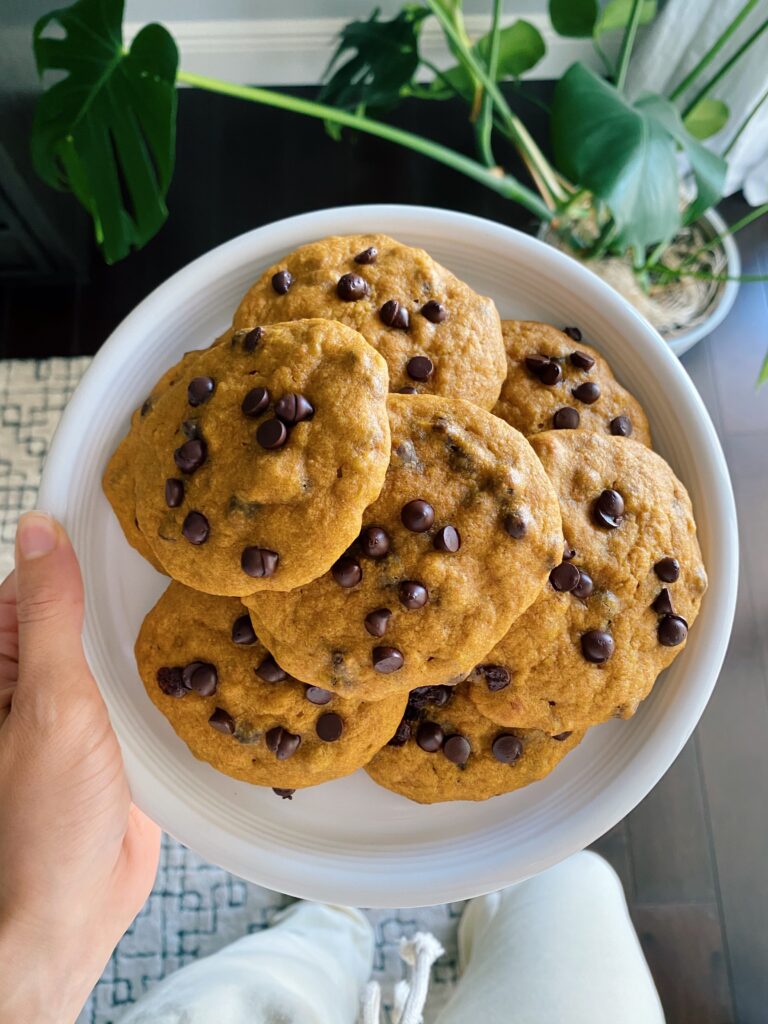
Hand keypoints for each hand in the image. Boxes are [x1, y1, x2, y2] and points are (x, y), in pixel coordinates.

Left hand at [0, 513, 160, 1022]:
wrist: (72, 910)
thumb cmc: (42, 821)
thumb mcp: (49, 700)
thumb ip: (50, 613)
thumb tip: (41, 530)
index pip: (31, 578)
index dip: (71, 541)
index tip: (121, 503)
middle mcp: (29, 679)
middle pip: (75, 605)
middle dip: (117, 582)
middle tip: (179, 547)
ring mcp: (73, 706)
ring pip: (110, 642)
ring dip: (143, 624)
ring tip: (197, 587)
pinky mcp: (110, 733)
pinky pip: (134, 682)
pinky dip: (160, 666)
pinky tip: (196, 649)